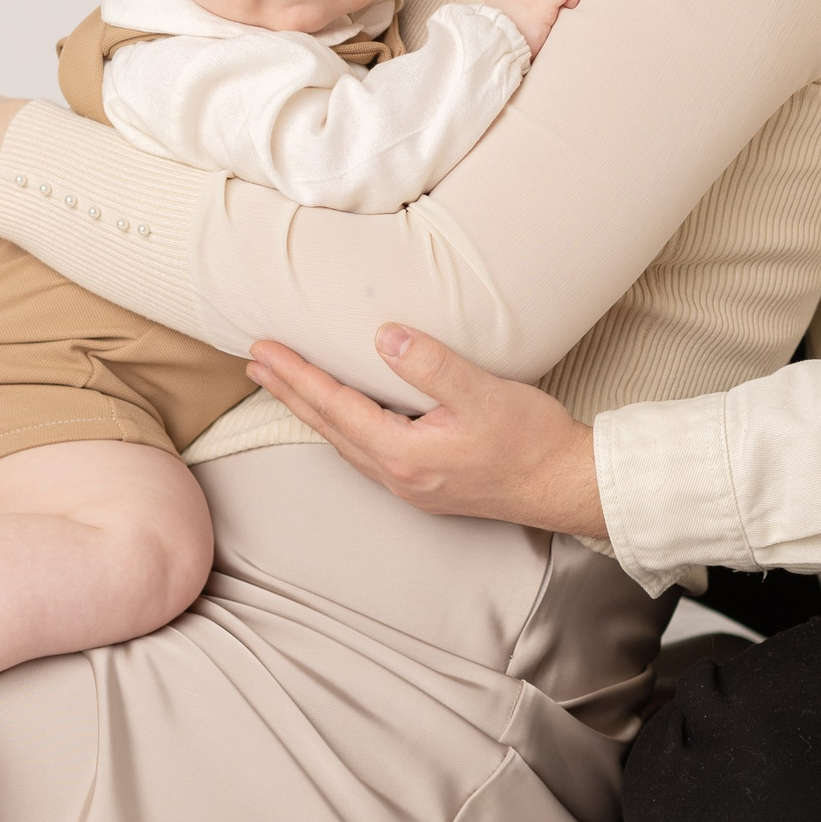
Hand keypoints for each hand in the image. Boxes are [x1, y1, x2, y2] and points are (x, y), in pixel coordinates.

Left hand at [246, 325, 607, 541]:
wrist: (566, 485)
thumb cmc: (530, 439)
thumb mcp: (482, 393)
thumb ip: (431, 365)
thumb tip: (383, 336)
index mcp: (403, 453)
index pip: (334, 406)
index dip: (295, 375)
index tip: (263, 350)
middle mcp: (397, 475)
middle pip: (328, 427)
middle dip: (289, 392)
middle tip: (254, 364)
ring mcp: (410, 484)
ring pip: (344, 441)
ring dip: (311, 409)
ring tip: (285, 385)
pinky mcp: (425, 483)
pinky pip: (364, 450)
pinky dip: (340, 425)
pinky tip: (342, 415)